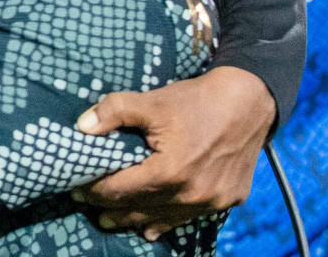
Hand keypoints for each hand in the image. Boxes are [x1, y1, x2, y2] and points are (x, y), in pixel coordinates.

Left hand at [71, 66, 274, 240]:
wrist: (250, 100)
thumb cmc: (197, 100)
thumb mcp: (152, 101)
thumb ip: (113, 112)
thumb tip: (81, 127)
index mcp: (170, 172)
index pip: (121, 189)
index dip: (96, 190)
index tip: (78, 188)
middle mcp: (191, 194)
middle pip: (141, 209)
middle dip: (112, 209)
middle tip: (90, 207)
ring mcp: (212, 201)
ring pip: (164, 218)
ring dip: (137, 220)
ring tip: (114, 220)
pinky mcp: (228, 200)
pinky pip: (190, 218)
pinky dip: (168, 221)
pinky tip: (152, 227)